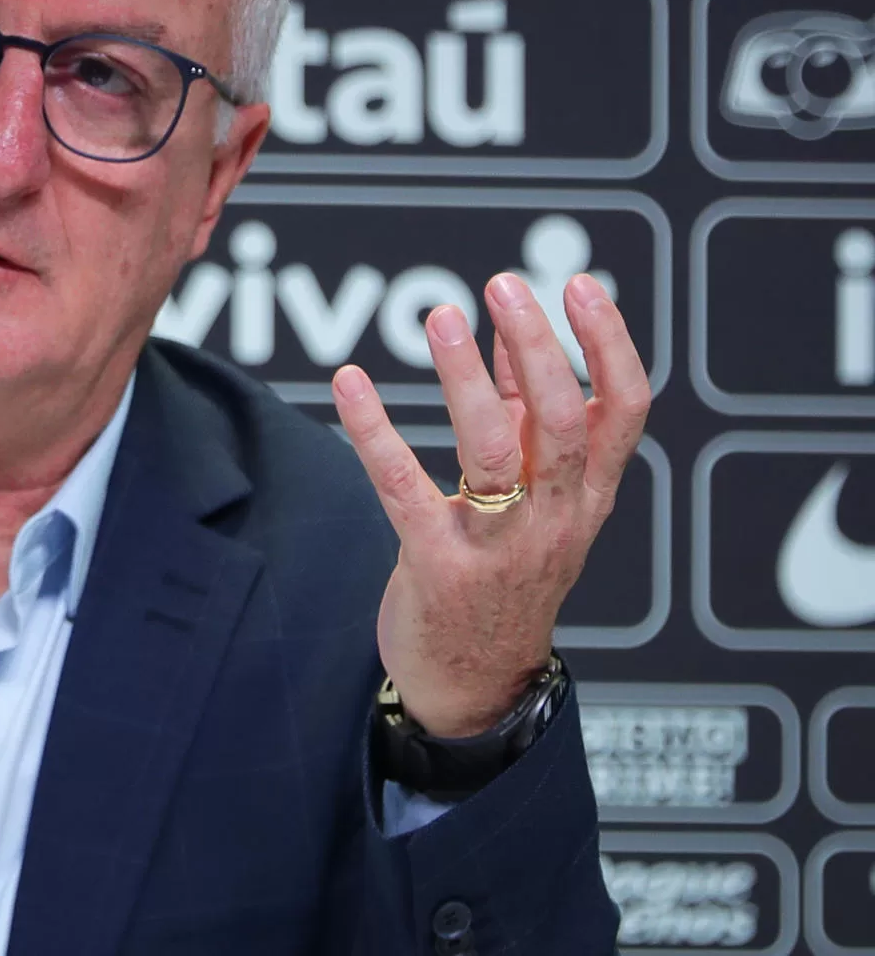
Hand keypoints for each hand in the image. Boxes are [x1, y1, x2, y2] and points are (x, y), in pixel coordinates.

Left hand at [331, 272, 648, 737]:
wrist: (477, 687)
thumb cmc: (504, 575)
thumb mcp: (534, 499)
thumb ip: (523, 416)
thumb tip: (510, 333)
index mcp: (588, 497)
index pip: (623, 411)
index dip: (609, 345)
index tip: (580, 286)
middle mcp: (555, 520)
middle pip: (563, 421)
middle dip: (538, 346)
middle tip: (504, 285)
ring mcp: (499, 546)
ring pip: (493, 450)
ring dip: (466, 378)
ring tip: (441, 317)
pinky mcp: (437, 565)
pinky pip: (403, 486)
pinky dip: (374, 429)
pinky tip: (348, 383)